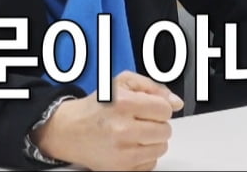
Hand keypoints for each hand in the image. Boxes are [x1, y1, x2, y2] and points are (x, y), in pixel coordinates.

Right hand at [32, 71, 183, 170]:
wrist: (70, 130)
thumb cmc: (97, 106)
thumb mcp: (122, 82)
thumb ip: (153, 87)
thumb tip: (176, 102)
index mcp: (124, 103)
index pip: (165, 110)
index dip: (159, 107)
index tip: (148, 108)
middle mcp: (123, 129)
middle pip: (165, 131)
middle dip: (156, 124)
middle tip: (139, 120)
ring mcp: (122, 152)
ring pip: (161, 148)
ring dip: (151, 140)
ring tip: (133, 133)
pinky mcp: (120, 169)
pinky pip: (150, 163)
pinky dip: (143, 155)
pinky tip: (129, 146)